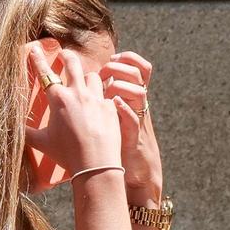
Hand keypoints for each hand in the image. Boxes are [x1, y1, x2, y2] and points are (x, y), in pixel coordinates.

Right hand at [24, 45, 123, 179]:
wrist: (96, 164)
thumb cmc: (67, 154)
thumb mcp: (42, 143)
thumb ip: (26, 133)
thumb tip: (10, 128)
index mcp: (58, 99)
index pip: (45, 73)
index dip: (38, 59)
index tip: (35, 47)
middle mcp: (78, 94)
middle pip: (73, 64)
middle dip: (68, 56)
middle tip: (64, 54)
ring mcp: (97, 98)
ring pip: (93, 76)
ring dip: (88, 78)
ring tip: (85, 82)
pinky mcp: (111, 107)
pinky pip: (108, 93)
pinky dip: (103, 95)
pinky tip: (102, 101)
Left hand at [102, 50, 163, 202]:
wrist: (137, 171)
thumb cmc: (121, 143)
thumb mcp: (118, 116)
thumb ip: (109, 98)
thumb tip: (91, 81)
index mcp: (133, 98)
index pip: (139, 68)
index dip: (128, 58)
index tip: (112, 58)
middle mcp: (138, 106)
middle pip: (137, 74)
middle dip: (119, 68)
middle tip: (104, 73)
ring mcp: (138, 120)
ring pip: (139, 92)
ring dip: (122, 87)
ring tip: (108, 90)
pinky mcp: (134, 137)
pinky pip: (134, 119)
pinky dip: (124, 109)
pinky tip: (113, 105)